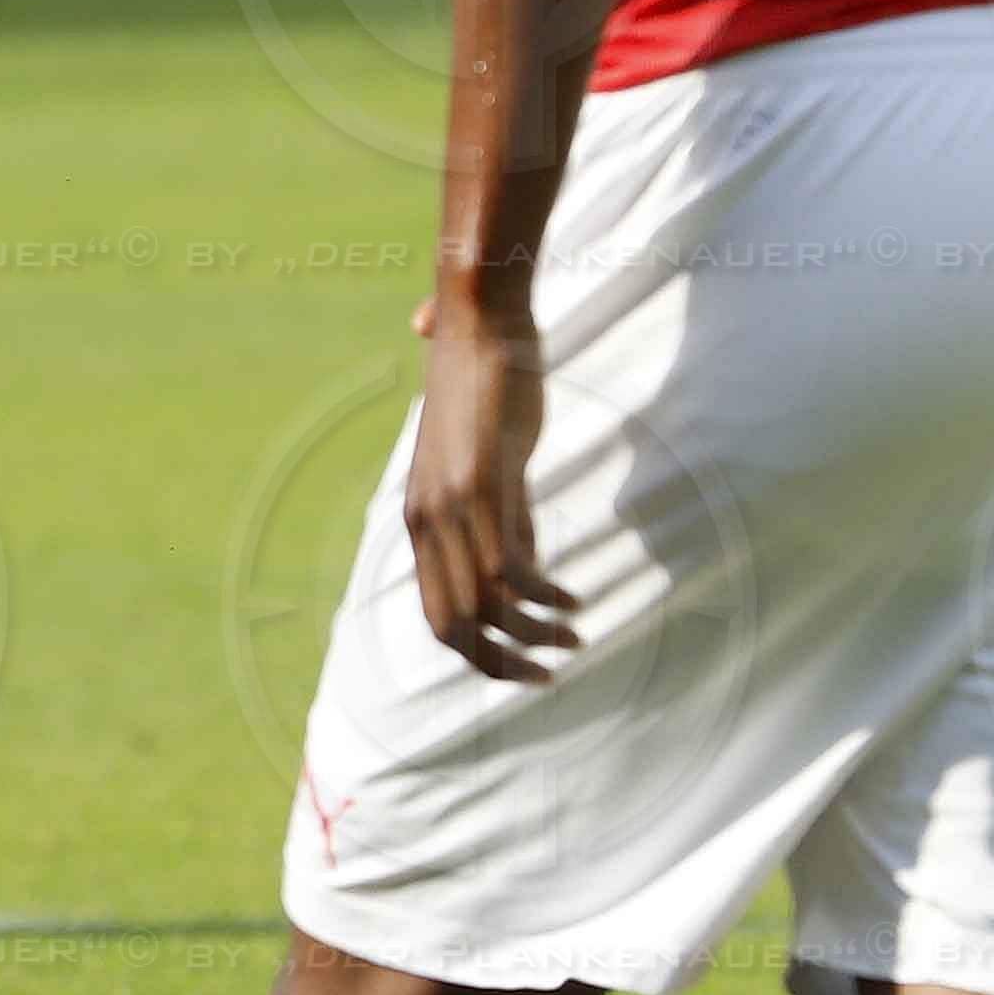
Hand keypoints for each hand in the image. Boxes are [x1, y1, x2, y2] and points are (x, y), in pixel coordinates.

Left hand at [401, 283, 573, 681]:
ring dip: (534, 634)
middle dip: (502, 663)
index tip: (526, 667)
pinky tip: (572, 600)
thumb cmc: (487, 387)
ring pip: (485, 604)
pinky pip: (511, 565)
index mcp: (421, 521)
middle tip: (549, 673)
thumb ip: (504, 518)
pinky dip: (543, 596)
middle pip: (454, 626)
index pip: (439, 616)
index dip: (480, 655)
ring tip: (572, 637)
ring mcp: (452, 502)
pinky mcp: (484, 481)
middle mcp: (427, 520)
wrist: (479, 321)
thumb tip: (525, 567)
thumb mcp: (489, 467)